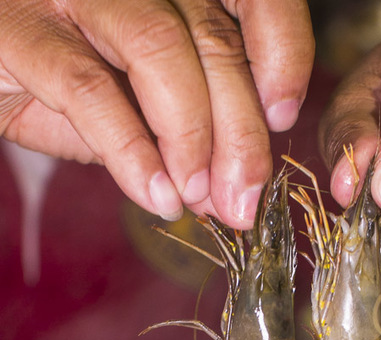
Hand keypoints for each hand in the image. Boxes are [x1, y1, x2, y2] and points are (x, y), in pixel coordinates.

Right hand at [0, 0, 313, 226]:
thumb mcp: (125, 94)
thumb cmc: (50, 68)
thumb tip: (226, 189)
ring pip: (161, 53)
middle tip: (243, 200)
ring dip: (192, 141)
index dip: (282, 51)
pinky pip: (91, 90)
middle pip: (213, 39)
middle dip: (240, 133)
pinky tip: (155, 195)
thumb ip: (175, 128)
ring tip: (197, 199)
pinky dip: (132, 152)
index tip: (283, 117)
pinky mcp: (20, 27)